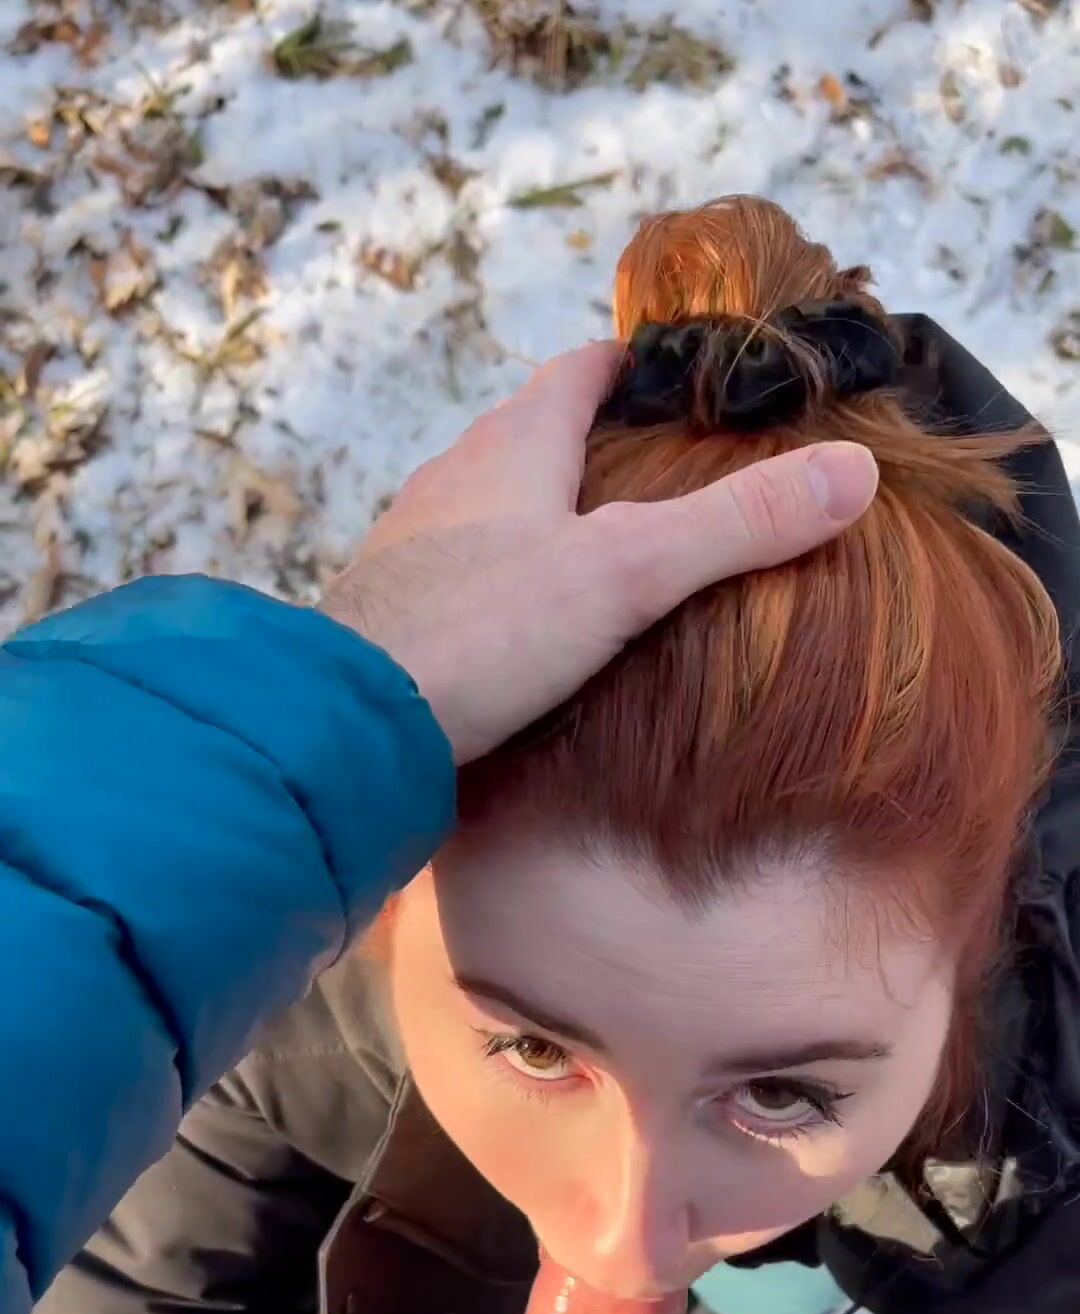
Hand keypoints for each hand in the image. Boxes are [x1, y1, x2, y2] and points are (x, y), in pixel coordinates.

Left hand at [321, 343, 878, 762]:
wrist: (346, 724)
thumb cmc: (483, 630)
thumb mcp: (629, 573)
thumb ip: (736, 526)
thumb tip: (854, 473)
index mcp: (512, 445)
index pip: (579, 373)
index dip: (634, 365)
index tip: (684, 375)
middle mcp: (453, 479)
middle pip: (532, 435)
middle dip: (595, 443)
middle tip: (665, 470)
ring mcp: (414, 547)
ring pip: (491, 504)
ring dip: (544, 512)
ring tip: (605, 548)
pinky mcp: (392, 613)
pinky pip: (461, 571)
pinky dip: (505, 576)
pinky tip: (528, 625)